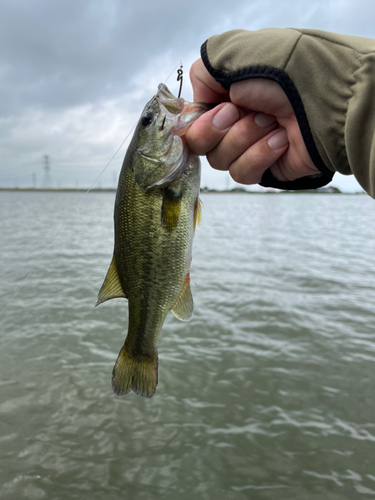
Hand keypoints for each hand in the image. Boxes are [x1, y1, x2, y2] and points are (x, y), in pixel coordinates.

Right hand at [185, 59, 319, 183]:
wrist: (322, 103)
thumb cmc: (283, 76)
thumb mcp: (236, 58)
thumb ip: (204, 73)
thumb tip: (197, 103)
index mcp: (222, 98)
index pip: (191, 120)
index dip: (198, 121)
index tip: (217, 109)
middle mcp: (232, 122)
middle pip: (200, 145)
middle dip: (217, 129)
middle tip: (239, 111)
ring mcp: (247, 147)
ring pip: (220, 160)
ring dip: (245, 138)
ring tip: (272, 121)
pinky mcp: (263, 169)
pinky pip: (243, 173)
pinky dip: (260, 155)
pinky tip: (281, 140)